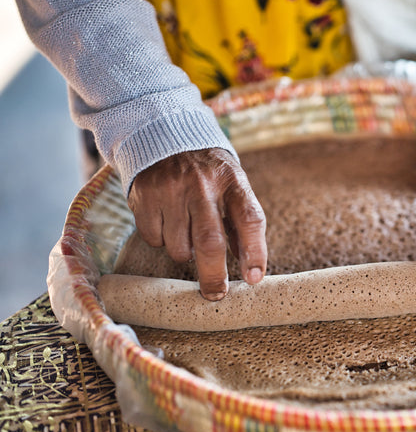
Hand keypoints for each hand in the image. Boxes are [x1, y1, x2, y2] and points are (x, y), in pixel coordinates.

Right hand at [128, 148, 267, 300]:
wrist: (165, 137)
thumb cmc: (209, 175)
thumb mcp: (233, 188)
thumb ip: (241, 224)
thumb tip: (249, 270)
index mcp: (232, 180)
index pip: (250, 219)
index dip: (255, 252)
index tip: (254, 278)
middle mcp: (202, 185)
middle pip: (210, 242)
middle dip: (214, 275)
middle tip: (216, 294)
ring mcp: (171, 190)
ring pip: (180, 247)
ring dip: (186, 254)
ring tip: (188, 233)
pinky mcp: (144, 197)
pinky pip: (154, 240)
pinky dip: (162, 241)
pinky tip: (167, 222)